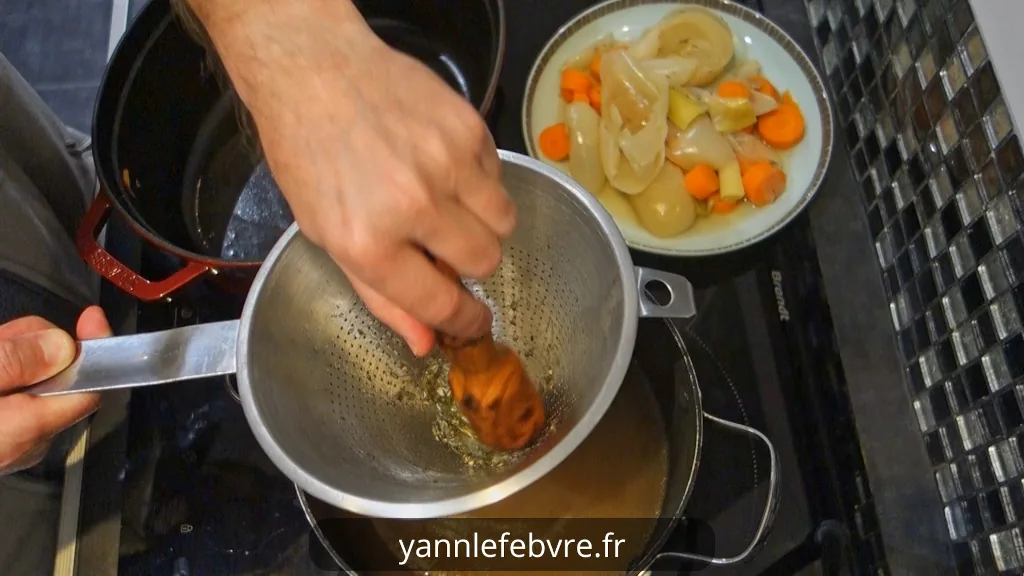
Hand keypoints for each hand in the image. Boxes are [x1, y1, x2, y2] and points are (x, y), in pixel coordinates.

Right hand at [0, 307, 109, 474]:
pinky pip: (11, 398)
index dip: (94, 349)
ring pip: (31, 385)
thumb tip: (64, 347)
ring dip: (13, 357)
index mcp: (29, 427)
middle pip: (58, 379)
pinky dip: (4, 375)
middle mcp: (29, 443)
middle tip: (2, 338)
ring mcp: (10, 445)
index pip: (90, 388)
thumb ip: (16, 362)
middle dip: (33, 346)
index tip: (90, 317)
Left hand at [188, 0, 516, 356]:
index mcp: (369, 243)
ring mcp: (447, 163)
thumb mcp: (327, 236)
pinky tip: (443, 164)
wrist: (315, 72)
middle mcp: (414, 205)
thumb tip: (426, 343)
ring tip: (449, 202)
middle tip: (444, 243)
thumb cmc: (310, 155)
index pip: (440, 303)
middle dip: (469, 264)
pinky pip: (499, 176)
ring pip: (504, 222)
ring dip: (482, 223)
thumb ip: (381, 296)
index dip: (465, 321)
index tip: (476, 323)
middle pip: (484, 262)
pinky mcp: (469, 128)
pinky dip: (479, 180)